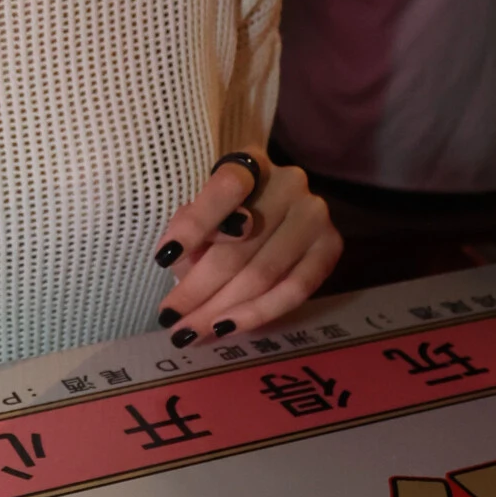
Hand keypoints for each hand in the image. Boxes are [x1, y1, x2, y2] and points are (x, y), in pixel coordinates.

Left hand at [153, 155, 340, 345]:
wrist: (281, 213)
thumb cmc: (228, 214)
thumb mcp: (202, 213)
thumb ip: (189, 229)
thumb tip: (181, 264)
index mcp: (250, 164)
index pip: (226, 188)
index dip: (196, 224)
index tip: (164, 258)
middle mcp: (289, 182)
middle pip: (240, 245)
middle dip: (199, 289)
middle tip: (170, 319)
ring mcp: (315, 214)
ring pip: (265, 273)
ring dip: (223, 308)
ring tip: (192, 332)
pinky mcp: (331, 245)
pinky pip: (296, 289)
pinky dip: (259, 312)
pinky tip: (229, 326)